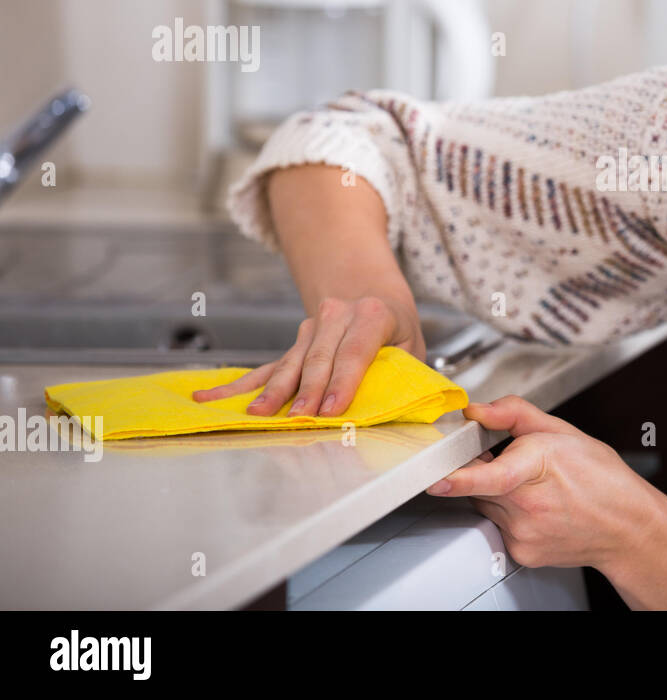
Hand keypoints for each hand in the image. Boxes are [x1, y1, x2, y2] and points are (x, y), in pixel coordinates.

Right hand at [191, 295, 425, 416]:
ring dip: (272, 393)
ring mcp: (310, 328)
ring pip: (289, 364)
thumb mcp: (413, 343)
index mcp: (372, 315)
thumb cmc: (396, 326)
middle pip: (319, 360)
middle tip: (297, 420)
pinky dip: (238, 386)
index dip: (343, 383)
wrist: (371, 291)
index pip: (355, 352)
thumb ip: (403, 371)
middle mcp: (337, 316)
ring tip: (255, 415)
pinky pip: (265, 367)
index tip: (331, 410)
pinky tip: (208, 397)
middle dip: (306, 393)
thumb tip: (395, 406)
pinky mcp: (293, 344)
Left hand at [427, 395, 660, 575]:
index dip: (462, 477)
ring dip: (498, 493)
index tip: (438, 479)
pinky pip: (497, 525)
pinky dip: (508, 514)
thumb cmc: (602, 478)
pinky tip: (538, 509)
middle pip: (480, 484)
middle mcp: (530, 506)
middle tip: (519, 463)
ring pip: (485, 505)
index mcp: (541, 467)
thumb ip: (515, 414)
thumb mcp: (565, 432)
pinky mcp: (521, 552)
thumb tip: (478, 410)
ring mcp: (524, 534)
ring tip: (537, 488)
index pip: (493, 475)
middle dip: (487, 469)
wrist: (627, 527)